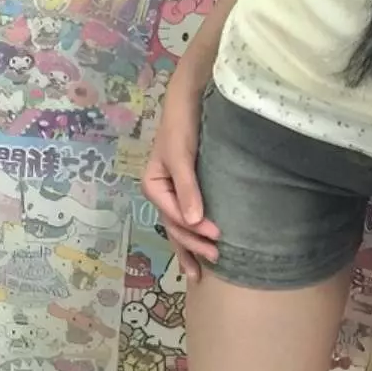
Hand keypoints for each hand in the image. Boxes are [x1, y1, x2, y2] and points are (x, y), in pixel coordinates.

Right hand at [141, 74, 219, 281]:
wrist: (190, 99)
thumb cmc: (182, 125)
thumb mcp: (181, 155)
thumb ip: (187, 187)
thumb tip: (194, 222)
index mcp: (154, 186)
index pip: (173, 215)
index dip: (194, 230)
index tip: (218, 236)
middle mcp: (161, 192)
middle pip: (176, 225)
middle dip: (193, 245)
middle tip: (217, 258)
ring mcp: (173, 190)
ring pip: (179, 225)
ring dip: (191, 246)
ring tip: (201, 272)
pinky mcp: (187, 186)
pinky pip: (187, 215)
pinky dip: (193, 232)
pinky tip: (199, 248)